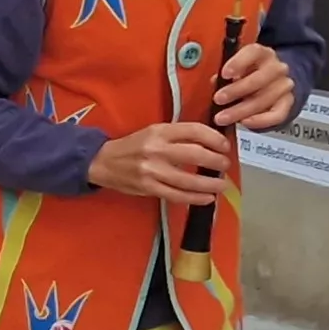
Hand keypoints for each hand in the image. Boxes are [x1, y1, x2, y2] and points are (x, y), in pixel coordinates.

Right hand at [87, 123, 229, 207]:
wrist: (103, 162)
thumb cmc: (133, 146)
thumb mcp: (154, 132)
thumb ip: (178, 136)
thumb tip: (209, 143)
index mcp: (160, 131)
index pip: (194, 131)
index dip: (214, 138)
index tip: (225, 146)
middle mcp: (157, 150)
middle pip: (195, 155)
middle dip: (216, 161)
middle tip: (225, 165)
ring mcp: (152, 171)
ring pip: (188, 180)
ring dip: (209, 184)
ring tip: (221, 185)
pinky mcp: (148, 188)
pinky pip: (176, 196)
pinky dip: (195, 198)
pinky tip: (207, 198)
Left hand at [211, 43, 297, 130]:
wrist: (270, 84)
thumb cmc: (248, 75)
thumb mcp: (235, 70)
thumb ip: (225, 75)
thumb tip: (215, 82)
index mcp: (261, 54)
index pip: (253, 52)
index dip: (238, 62)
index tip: (224, 74)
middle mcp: (276, 67)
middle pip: (259, 78)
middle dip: (236, 91)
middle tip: (218, 100)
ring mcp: (284, 85)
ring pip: (264, 99)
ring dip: (241, 110)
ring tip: (223, 117)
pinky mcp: (287, 103)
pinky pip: (277, 114)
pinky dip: (260, 120)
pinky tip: (244, 122)